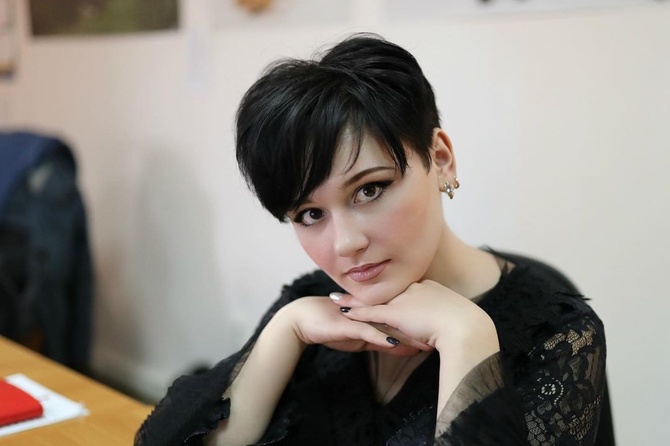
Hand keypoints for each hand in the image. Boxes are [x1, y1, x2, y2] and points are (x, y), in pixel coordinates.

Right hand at [278, 297, 429, 355]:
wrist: (304, 320)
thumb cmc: (332, 326)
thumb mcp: (360, 336)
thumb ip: (380, 339)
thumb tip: (400, 345)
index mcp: (374, 312)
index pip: (402, 317)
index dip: (421, 323)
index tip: (441, 330)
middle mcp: (369, 312)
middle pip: (400, 321)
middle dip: (420, 329)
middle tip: (442, 336)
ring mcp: (359, 318)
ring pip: (387, 326)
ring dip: (407, 335)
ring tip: (426, 344)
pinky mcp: (348, 326)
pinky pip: (367, 333)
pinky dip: (381, 338)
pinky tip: (394, 344)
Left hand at [331, 280, 498, 354]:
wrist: (465, 327)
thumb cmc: (466, 326)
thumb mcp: (456, 317)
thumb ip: (445, 317)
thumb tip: (443, 326)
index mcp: (428, 287)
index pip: (403, 288)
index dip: (388, 289)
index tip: (377, 287)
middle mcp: (413, 288)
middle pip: (385, 289)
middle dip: (366, 289)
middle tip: (347, 285)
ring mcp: (404, 300)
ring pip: (373, 299)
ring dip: (354, 300)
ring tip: (337, 298)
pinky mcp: (396, 313)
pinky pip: (371, 312)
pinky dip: (356, 312)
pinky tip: (343, 312)